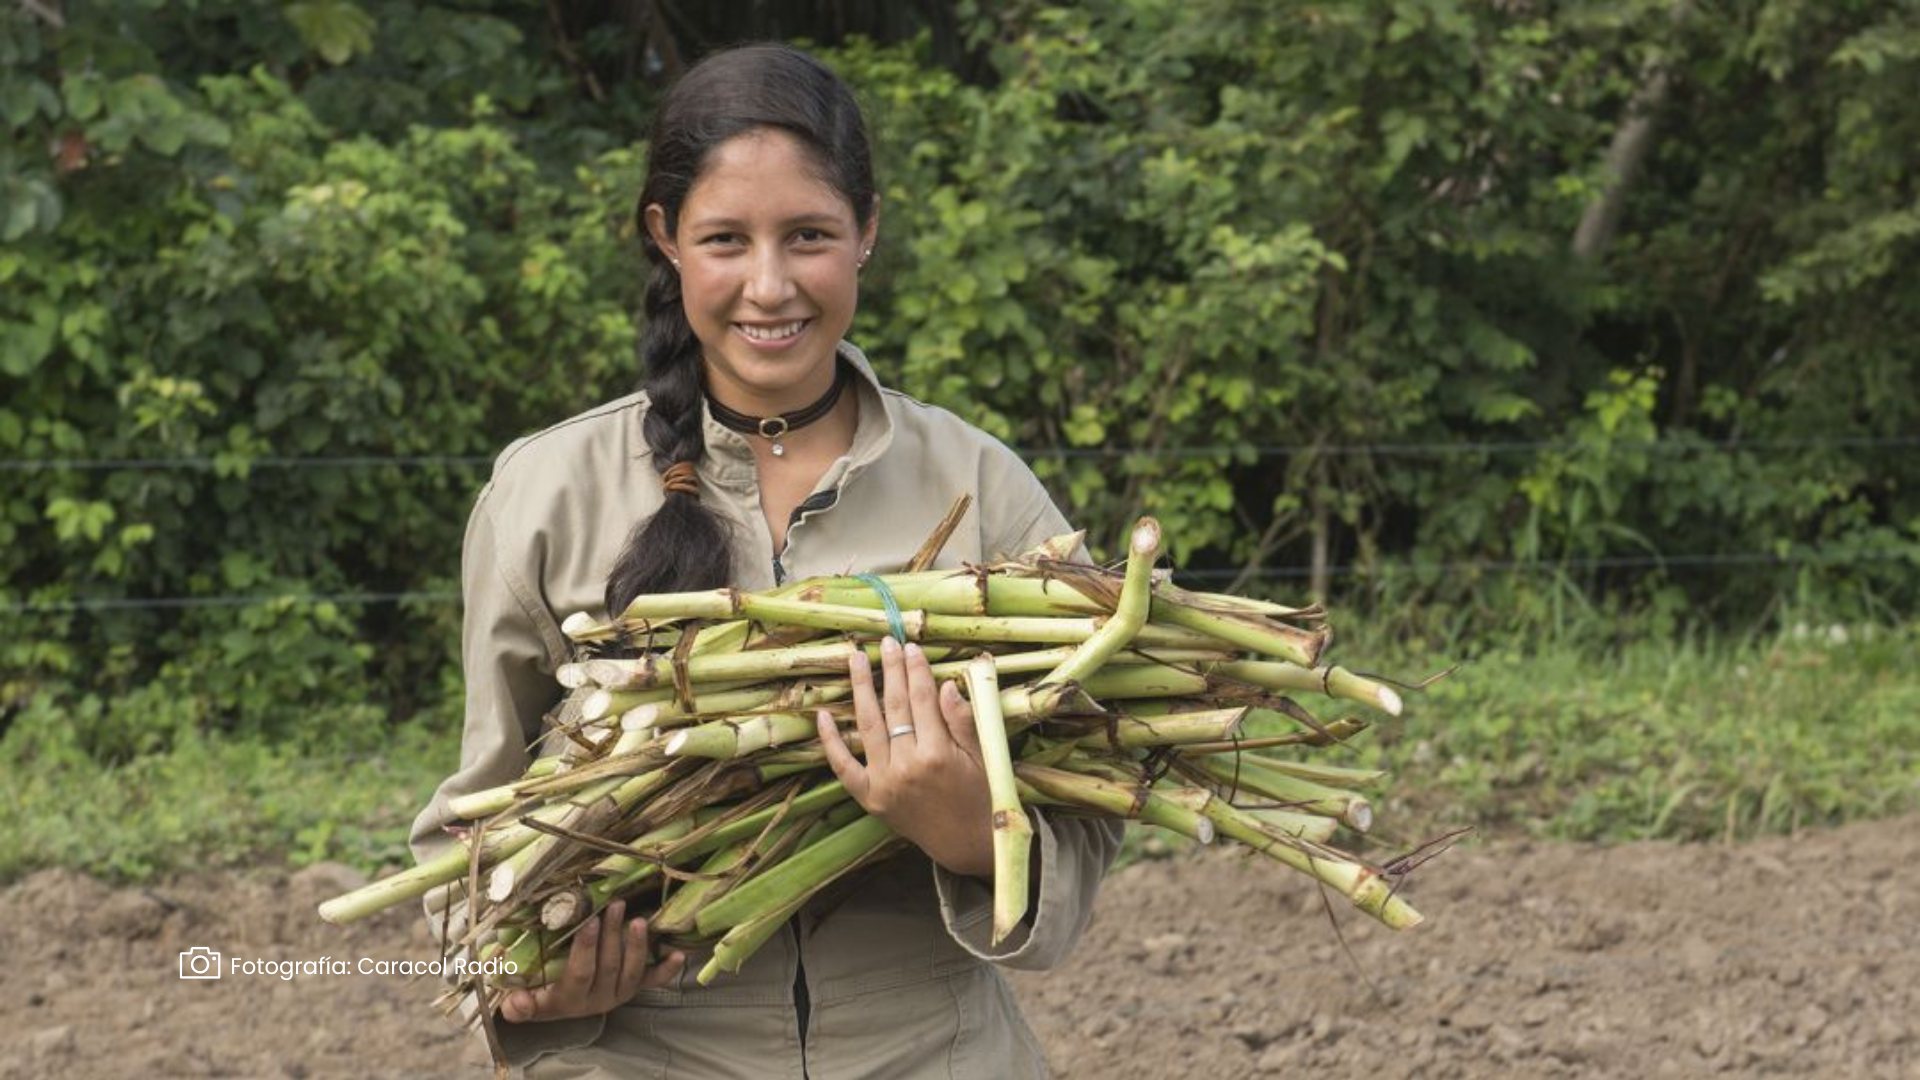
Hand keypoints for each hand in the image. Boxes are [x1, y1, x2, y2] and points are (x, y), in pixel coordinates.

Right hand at [498, 900, 685, 1023]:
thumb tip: (516, 1001)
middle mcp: (598, 999)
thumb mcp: (521, 1001)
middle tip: (615, 906)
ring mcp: (618, 994)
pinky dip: (666, 969)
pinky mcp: (632, 989)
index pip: (580, 973)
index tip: (588, 922)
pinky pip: (652, 981)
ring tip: (639, 921)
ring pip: (633, 973)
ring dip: (638, 947)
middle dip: (612, 936)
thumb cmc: (537, 993)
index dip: (585, 949)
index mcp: (570, 999)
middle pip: (609, 967)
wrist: (557, 1006)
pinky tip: (678, 954)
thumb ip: (517, 1005)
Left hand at [816, 637, 995, 877]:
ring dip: (860, 689)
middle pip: (895, 706)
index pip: (922, 700)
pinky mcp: (870, 797)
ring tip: (855, 659)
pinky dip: (830, 741)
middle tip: (885, 642)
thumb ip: (963, 721)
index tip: (911, 647)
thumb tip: (945, 684)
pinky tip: (822, 714)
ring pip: (868, 726)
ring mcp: (884, 782)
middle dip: (890, 670)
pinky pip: (843, 767)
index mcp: (938, 754)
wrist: (965, 844)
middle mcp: (907, 766)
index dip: (916, 670)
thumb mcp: (982, 757)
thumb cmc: (979, 797)